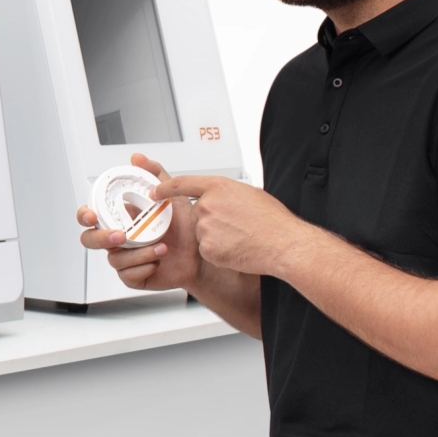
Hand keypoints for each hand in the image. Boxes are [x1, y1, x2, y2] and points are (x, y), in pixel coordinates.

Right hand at [77, 153, 201, 291]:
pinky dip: (143, 266)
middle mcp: (119, 237)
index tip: (91, 215)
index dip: (84, 215)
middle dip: (101, 238)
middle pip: (91, 239)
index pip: (91, 215)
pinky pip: (127, 275)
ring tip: (161, 247)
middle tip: (121, 236)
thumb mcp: (172, 195)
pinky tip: (158, 260)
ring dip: (138, 253)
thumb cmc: (185, 225)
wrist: (201, 252)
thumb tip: (137, 158)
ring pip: (114, 259)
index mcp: (121, 218)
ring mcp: (125, 257)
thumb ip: (155, 174)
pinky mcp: (133, 275)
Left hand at [156, 170, 310, 276]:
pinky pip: (208, 250)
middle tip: (236, 226)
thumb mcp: (250, 194)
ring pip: (203, 234)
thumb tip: (221, 197)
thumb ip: (227, 194)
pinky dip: (220, 252)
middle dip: (212, 221)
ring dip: (217, 237)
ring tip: (241, 237)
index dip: (165, 188)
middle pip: (198, 214)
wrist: (283, 244)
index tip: (155, 191)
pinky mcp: (207, 248)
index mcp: (218, 187)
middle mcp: (207, 205)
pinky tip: (237, 249)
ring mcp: (205, 227)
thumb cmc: (272, 221)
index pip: (182, 184)